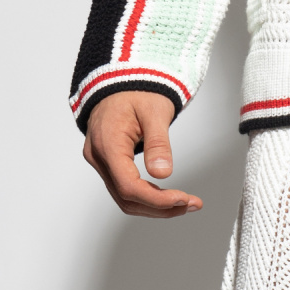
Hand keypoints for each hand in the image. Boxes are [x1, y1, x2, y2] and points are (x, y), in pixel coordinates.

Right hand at [83, 91, 201, 216]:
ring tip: (185, 204)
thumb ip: (158, 143)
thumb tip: (162, 174)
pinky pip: (124, 188)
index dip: (156, 199)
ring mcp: (100, 161)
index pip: (128, 186)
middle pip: (126, 198)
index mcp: (107, 143)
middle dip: (161, 207)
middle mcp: (98, 156)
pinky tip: (169, 196)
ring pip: (124, 198)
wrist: (122, 82)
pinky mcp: (107, 163)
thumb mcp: (154, 112)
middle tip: (192, 204)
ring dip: (156, 206)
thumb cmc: (136, 92)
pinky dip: (147, 197)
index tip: (182, 199)